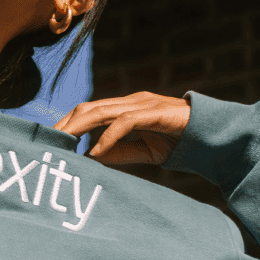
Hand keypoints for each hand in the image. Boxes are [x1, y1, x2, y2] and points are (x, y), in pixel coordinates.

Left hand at [53, 91, 190, 166]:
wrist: (214, 136)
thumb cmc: (179, 142)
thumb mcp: (144, 151)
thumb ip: (119, 152)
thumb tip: (91, 157)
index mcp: (126, 108)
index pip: (89, 112)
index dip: (68, 124)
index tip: (50, 141)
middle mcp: (131, 102)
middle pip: (88, 108)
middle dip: (65, 124)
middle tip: (46, 142)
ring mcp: (143, 104)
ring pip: (101, 111)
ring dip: (78, 127)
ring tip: (62, 144)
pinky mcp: (155, 112)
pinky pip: (125, 122)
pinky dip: (108, 137)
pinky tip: (95, 151)